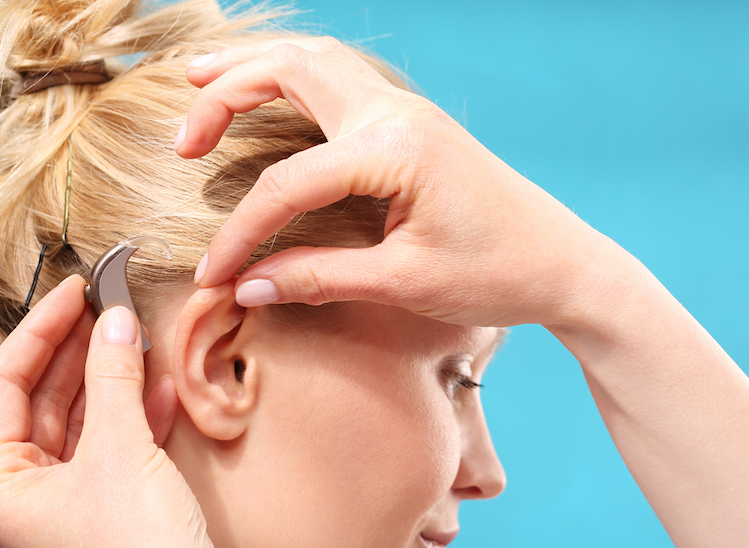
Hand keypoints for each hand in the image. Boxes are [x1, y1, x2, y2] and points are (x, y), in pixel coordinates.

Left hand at [0, 275, 271, 547]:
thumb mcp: (119, 450)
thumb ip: (112, 377)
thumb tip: (115, 318)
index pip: (1, 385)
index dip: (39, 331)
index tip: (74, 289)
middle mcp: (23, 494)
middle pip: (40, 399)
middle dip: (75, 350)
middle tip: (105, 302)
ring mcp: (67, 501)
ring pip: (79, 419)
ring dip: (107, 376)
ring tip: (132, 331)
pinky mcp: (109, 507)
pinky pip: (110, 443)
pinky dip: (133, 411)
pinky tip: (159, 382)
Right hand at [177, 38, 628, 329]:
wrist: (565, 263)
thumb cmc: (497, 274)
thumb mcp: (403, 283)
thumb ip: (318, 278)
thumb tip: (248, 287)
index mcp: (395, 150)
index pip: (287, 184)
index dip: (240, 232)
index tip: (213, 275)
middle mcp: (396, 113)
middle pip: (290, 72)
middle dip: (225, 97)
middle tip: (183, 142)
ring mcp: (406, 110)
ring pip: (314, 60)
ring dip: (254, 70)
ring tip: (200, 86)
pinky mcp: (410, 123)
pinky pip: (337, 78)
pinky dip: (290, 78)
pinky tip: (268, 100)